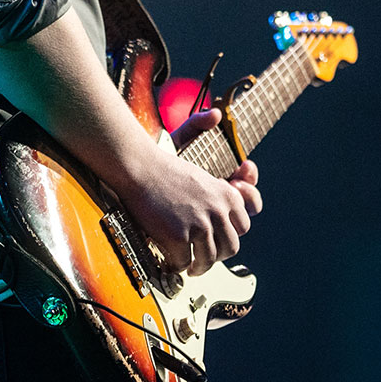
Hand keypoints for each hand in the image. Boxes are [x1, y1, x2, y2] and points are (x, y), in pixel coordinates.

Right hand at [119, 107, 261, 275]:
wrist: (136, 168)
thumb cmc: (157, 159)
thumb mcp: (189, 142)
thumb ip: (203, 130)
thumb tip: (216, 114)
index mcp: (226, 193)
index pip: (244, 225)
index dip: (230, 235)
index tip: (219, 242)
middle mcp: (219, 210)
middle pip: (231, 247)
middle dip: (217, 256)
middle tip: (204, 259)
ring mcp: (200, 225)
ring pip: (210, 260)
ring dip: (199, 267)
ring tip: (189, 267)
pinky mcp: (179, 237)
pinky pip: (183, 263)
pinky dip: (176, 266)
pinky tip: (169, 263)